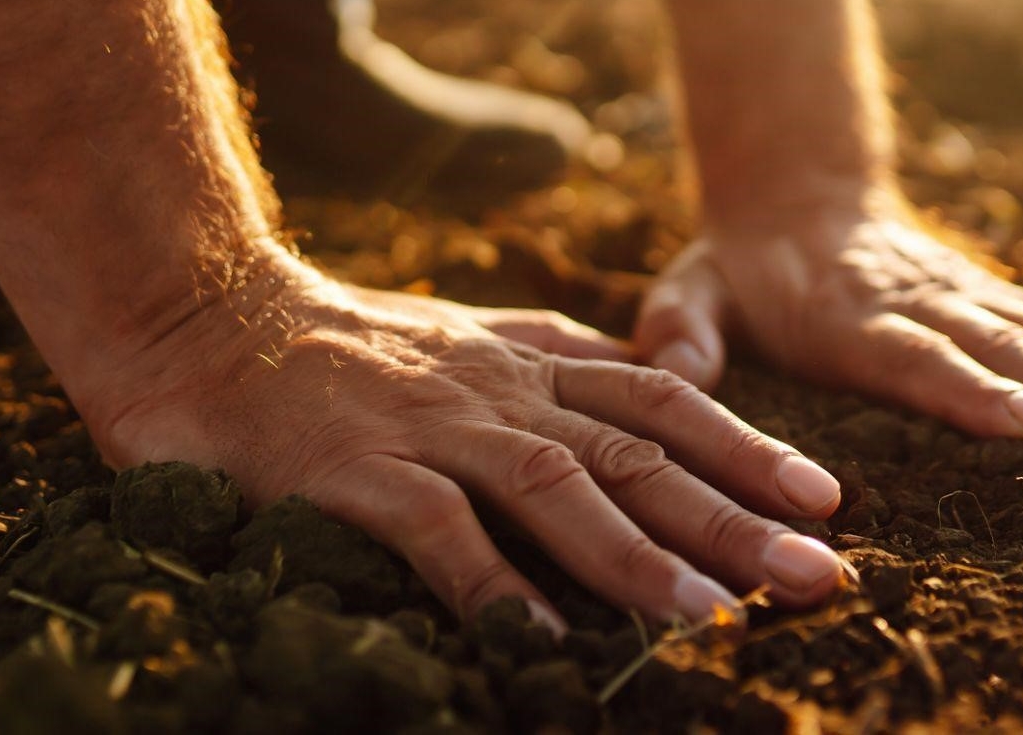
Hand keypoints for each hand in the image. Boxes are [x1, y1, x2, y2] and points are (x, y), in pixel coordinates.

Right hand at [69, 278, 847, 630]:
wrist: (198, 312)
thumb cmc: (330, 345)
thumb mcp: (462, 339)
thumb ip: (546, 367)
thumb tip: (640, 401)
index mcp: (524, 360)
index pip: (661, 396)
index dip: (748, 445)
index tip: (824, 497)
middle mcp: (494, 390)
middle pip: (637, 451)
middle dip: (735, 516)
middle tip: (817, 574)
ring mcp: (427, 426)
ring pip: (554, 487)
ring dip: (636, 556)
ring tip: (710, 619)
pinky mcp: (353, 468)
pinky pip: (436, 530)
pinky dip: (492, 584)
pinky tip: (542, 643)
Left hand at [634, 202, 1022, 452]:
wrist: (797, 205)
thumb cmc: (740, 273)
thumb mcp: (689, 293)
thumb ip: (681, 331)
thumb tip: (669, 368)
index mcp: (852, 318)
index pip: (921, 359)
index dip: (978, 394)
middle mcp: (928, 306)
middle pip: (1011, 351)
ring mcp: (975, 300)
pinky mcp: (1004, 302)